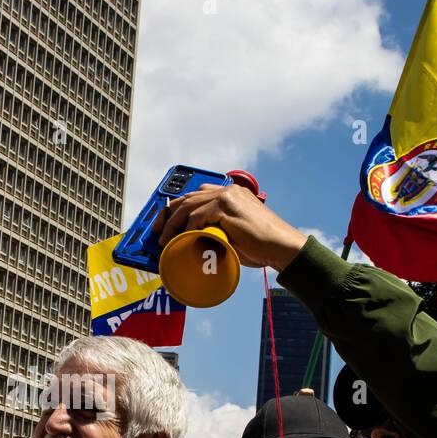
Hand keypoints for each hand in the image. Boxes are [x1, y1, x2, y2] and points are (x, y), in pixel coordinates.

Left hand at [152, 183, 308, 270]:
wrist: (280, 247)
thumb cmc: (260, 246)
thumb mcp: (233, 233)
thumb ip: (215, 228)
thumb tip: (190, 239)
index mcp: (230, 194)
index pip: (194, 196)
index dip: (175, 208)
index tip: (162, 222)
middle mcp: (227, 190)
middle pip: (186, 198)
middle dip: (166, 215)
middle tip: (155, 232)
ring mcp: (227, 196)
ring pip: (188, 206)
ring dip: (171, 224)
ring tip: (164, 240)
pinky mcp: (226, 206)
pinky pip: (197, 216)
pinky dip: (186, 229)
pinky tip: (181, 239)